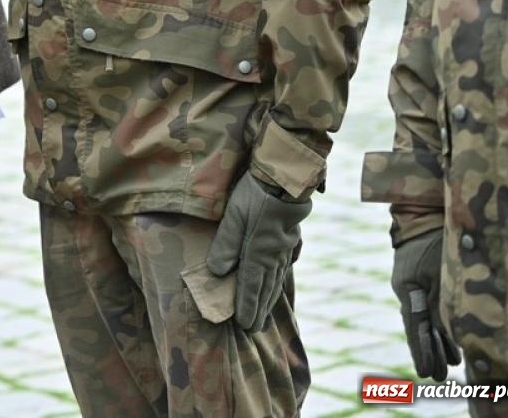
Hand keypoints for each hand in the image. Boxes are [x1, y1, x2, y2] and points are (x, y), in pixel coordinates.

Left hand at [206, 171, 311, 331]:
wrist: (285, 178)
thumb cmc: (255, 195)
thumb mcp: (234, 217)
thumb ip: (225, 245)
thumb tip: (217, 273)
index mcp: (258, 254)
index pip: (250, 287)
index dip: (246, 307)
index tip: (244, 325)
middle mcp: (273, 257)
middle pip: (264, 289)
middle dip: (258, 310)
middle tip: (254, 329)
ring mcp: (284, 249)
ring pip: (276, 280)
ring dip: (269, 298)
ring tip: (265, 314)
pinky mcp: (290, 238)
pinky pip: (284, 266)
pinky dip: (279, 279)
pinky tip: (279, 282)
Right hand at [392, 231, 459, 379]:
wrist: (423, 214)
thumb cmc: (432, 240)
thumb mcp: (440, 272)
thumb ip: (442, 302)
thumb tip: (446, 332)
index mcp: (408, 291)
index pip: (415, 327)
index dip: (421, 351)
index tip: (425, 373)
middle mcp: (410, 292)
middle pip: (421, 328)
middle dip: (430, 352)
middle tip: (437, 377)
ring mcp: (417, 286)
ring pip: (428, 321)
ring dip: (439, 342)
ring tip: (450, 364)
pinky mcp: (426, 281)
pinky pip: (433, 309)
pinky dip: (442, 327)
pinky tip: (451, 341)